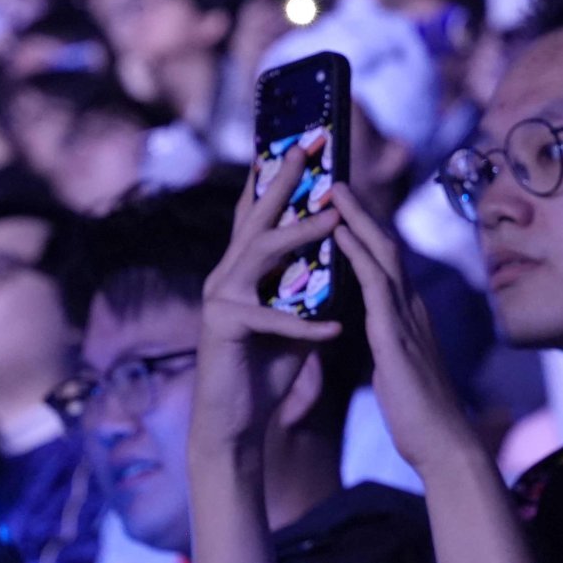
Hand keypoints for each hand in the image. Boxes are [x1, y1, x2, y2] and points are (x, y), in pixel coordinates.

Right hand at [190, 150, 343, 457]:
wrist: (236, 421)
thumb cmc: (267, 366)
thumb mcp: (297, 314)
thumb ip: (310, 282)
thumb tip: (342, 246)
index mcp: (243, 267)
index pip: (260, 213)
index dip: (277, 176)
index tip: (300, 141)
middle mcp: (226, 274)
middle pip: (256, 217)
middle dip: (282, 180)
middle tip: (309, 147)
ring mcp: (220, 298)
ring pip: (259, 254)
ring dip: (299, 235)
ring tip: (333, 218)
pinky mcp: (223, 329)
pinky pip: (271, 320)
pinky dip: (305, 326)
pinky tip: (335, 330)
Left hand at [330, 185, 463, 469]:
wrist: (442, 444)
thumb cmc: (418, 415)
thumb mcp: (397, 368)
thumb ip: (387, 341)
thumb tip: (374, 330)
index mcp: (407, 316)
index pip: (385, 262)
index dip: (364, 229)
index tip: (342, 203)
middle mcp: (411, 307)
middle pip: (385, 245)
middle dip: (359, 210)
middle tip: (333, 177)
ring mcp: (407, 318)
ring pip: (382, 254)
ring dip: (356, 217)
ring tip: (332, 187)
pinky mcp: (397, 335)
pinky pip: (375, 283)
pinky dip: (357, 252)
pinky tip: (339, 231)